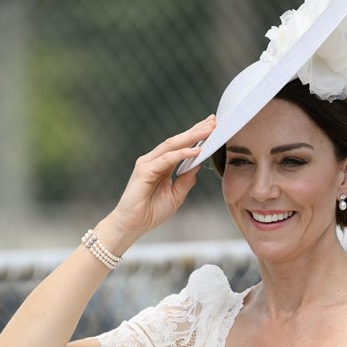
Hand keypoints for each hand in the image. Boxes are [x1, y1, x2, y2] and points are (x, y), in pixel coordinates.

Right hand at [109, 116, 215, 239]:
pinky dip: (182, 154)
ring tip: (208, 130)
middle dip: (196, 130)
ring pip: (172, 146)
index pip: (180, 146)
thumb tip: (198, 165)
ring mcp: (147, 164)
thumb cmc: (151, 212)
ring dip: (191, 137)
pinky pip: (166, 159)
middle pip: (177, 141)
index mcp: (161, 166)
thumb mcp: (176, 196)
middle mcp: (153, 160)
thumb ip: (186, 180)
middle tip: (213, 121)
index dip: (195, 136)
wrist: (132, 225)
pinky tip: (195, 151)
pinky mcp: (144, 170)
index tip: (212, 127)